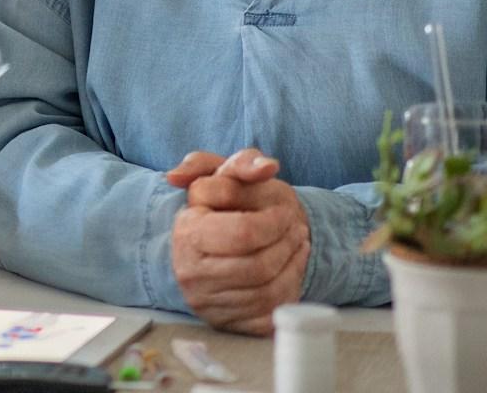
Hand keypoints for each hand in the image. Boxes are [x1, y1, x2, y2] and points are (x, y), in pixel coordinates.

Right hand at [167, 148, 309, 335]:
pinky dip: (289, 292)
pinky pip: (269, 315)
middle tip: (298, 228)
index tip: (285, 211)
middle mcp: (192, 273)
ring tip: (299, 245)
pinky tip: (291, 270)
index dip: (275, 221)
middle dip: (287, 245)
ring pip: (267, 292)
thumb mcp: (223, 173)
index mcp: (188, 233)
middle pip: (259, 266)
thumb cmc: (220, 205)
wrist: (204, 244)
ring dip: (294, 266)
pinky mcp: (228, 323)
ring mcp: (209, 303)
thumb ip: (242, 163)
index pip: (244, 233)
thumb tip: (267, 168)